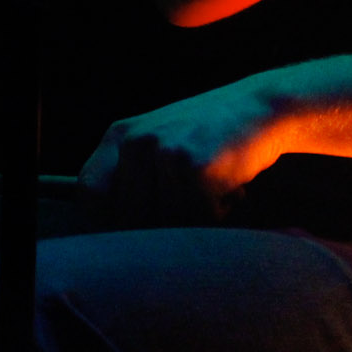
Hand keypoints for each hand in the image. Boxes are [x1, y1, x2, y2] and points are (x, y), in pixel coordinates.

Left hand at [77, 80, 285, 227]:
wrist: (261, 108)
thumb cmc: (207, 139)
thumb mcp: (157, 146)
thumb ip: (130, 182)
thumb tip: (111, 244)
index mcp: (120, 136)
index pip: (90, 195)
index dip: (105, 224)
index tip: (128, 239)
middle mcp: (137, 142)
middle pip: (127, 219)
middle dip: (157, 230)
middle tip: (186, 214)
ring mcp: (166, 152)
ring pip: (165, 224)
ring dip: (193, 222)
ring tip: (211, 193)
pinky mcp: (196, 166)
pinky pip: (198, 220)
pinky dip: (218, 214)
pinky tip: (229, 188)